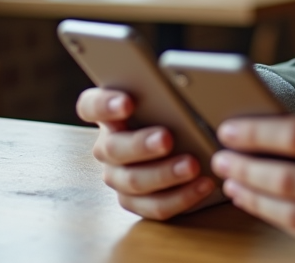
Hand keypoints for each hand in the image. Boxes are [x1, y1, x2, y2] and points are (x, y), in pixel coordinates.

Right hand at [76, 87, 214, 219]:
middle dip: (141, 144)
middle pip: (112, 148)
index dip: (104, 104)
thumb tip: (186, 89)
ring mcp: (118, 176)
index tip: (127, 102)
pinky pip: (154, 205)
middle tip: (166, 138)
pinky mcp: (136, 201)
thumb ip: (166, 95)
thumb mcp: (169, 100)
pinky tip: (203, 184)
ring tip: (193, 166)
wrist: (188, 143)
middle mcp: (108, 147)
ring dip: (164, 174)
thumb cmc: (176, 113)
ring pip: (133, 181)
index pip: (91, 106)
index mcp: (110, 115)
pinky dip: (181, 197)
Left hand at [211, 107, 294, 262]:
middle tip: (221, 159)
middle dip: (246, 168)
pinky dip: (284, 221)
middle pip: (289, 178)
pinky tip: (268, 207)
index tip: (230, 128)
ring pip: (294, 214)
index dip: (258, 132)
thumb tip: (291, 126)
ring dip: (256, 199)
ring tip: (235, 185)